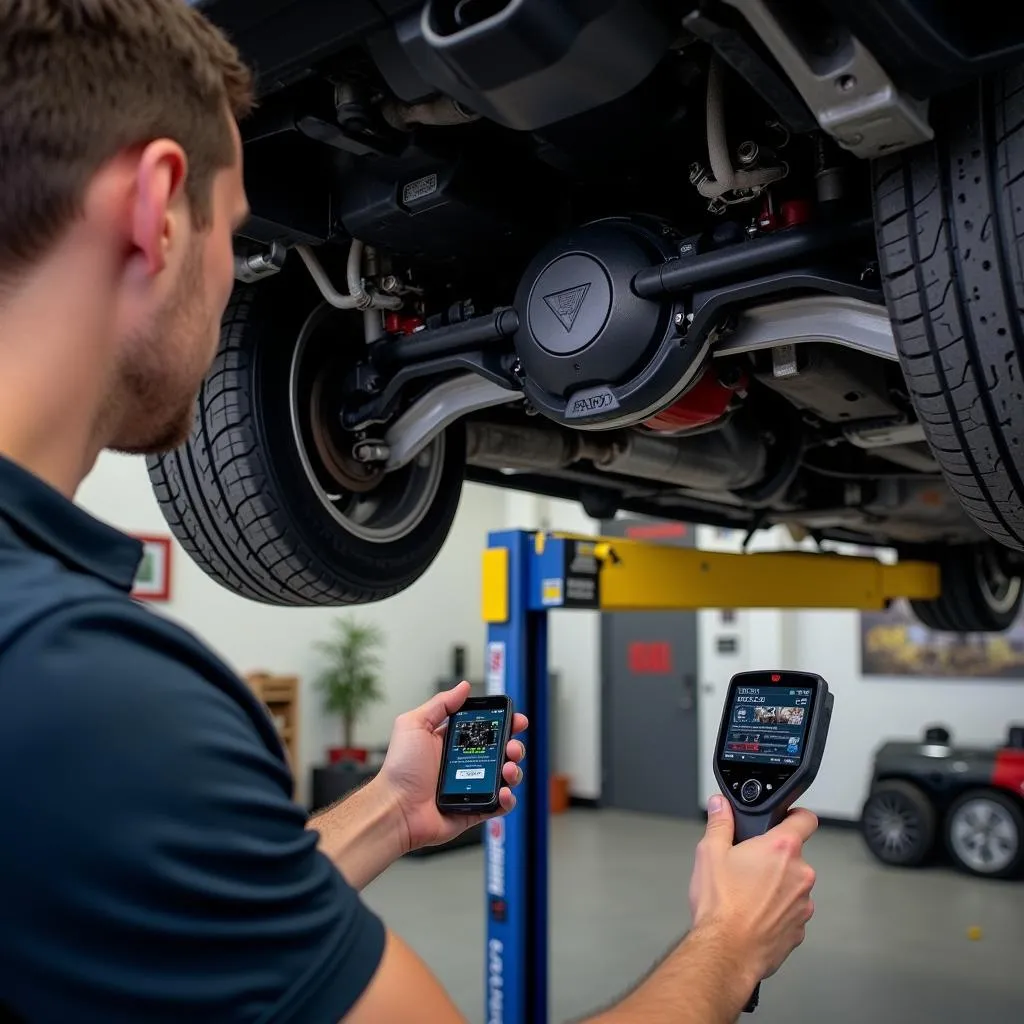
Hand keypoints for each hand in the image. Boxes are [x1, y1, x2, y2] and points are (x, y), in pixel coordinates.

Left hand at [375, 681, 528, 852]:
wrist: (395, 807)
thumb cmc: (400, 769)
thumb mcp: (414, 724)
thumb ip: (440, 704)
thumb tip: (463, 687)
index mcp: (452, 743)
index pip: (485, 729)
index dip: (503, 723)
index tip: (516, 720)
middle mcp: (464, 764)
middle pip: (501, 752)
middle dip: (514, 746)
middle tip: (512, 747)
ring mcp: (471, 787)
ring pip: (505, 777)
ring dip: (513, 771)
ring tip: (507, 769)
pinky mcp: (474, 809)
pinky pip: (499, 805)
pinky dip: (508, 799)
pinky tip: (504, 792)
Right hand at [688, 794, 817, 981]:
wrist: (726, 952)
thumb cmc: (721, 905)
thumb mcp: (710, 852)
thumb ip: (719, 822)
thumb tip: (721, 806)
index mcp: (782, 848)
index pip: (806, 819)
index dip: (796, 815)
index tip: (787, 819)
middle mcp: (800, 874)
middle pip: (793, 856)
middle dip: (773, 859)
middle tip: (747, 867)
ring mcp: (803, 904)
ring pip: (792, 885)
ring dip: (776, 887)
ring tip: (746, 896)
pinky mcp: (799, 929)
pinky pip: (790, 912)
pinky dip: (776, 912)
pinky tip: (753, 915)